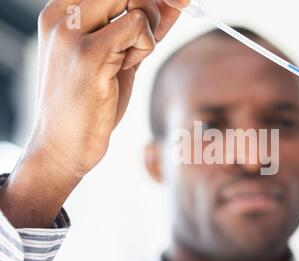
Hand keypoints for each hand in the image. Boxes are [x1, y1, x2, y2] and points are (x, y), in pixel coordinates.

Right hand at [0, 0, 188, 227]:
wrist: (65, 144)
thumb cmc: (90, 103)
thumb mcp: (116, 55)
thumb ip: (139, 28)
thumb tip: (173, 5)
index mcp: (61, 10)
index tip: (166, 8)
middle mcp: (62, 14)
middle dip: (151, 8)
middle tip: (148, 38)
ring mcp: (73, 31)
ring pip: (134, 1)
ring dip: (145, 31)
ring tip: (127, 60)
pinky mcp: (89, 53)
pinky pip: (138, 27)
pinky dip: (144, 47)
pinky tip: (126, 67)